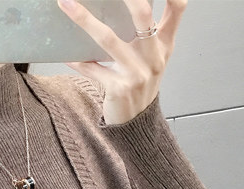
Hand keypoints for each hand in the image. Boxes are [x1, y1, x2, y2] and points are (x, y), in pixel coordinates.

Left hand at [56, 0, 187, 124]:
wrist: (137, 122)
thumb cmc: (141, 83)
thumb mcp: (153, 56)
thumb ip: (149, 30)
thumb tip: (119, 5)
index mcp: (164, 44)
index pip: (177, 9)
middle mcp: (153, 57)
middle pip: (143, 16)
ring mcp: (136, 73)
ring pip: (108, 39)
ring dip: (84, 19)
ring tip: (66, 3)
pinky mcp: (118, 88)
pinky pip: (92, 68)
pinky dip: (78, 60)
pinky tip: (67, 55)